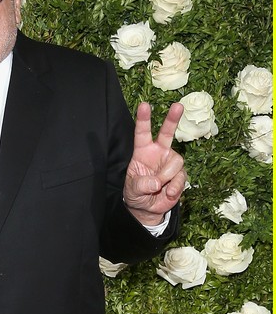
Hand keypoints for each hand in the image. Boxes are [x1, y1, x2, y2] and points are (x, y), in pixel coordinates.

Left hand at [123, 102, 185, 226]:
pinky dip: (174, 187)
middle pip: (167, 132)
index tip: (144, 105)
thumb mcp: (133, 190)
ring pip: (176, 162)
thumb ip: (142, 184)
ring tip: (159, 187)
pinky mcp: (180, 174)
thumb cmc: (137, 194)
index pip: (142, 133)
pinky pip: (181, 177)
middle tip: (178, 105)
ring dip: (166, 177)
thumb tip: (156, 182)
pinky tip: (168, 193)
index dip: (143, 119)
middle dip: (172, 119)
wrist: (148, 208)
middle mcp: (158, 152)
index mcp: (143, 151)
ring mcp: (170, 162)